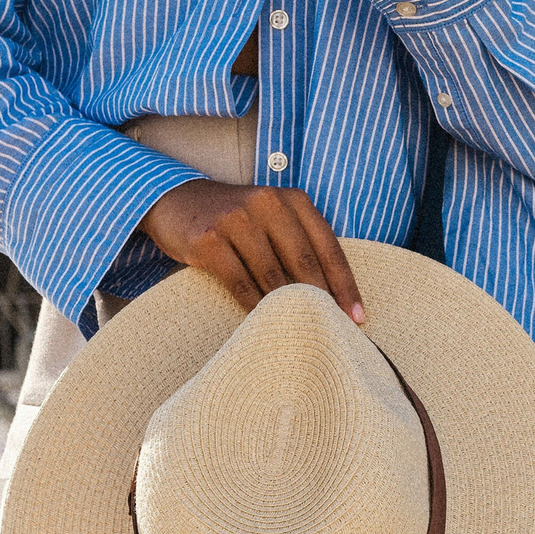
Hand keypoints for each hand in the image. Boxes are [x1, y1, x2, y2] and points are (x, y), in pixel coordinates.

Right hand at [139, 179, 365, 322]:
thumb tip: (332, 297)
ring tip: (302, 334)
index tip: (358, 318)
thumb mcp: (271, 219)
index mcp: (291, 199)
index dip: (345, 285)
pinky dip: (254, 307)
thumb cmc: (234, 221)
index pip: (328, 246)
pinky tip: (263, 325)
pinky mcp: (209, 238)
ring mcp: (236, 219)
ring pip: (273, 275)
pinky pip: (240, 282)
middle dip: (324, 301)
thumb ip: (299, 244)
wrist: (176, 202)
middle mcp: (267, 203)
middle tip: (336, 333)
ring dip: (289, 308)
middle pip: (305, 262)